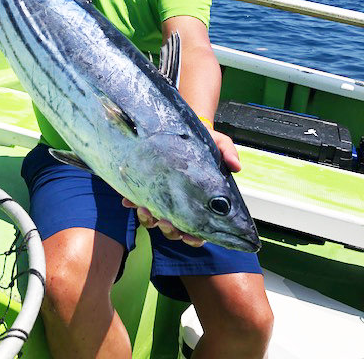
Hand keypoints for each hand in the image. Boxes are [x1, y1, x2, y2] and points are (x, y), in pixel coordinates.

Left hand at [121, 130, 239, 246]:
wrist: (186, 128)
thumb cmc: (206, 142)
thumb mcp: (221, 145)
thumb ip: (229, 154)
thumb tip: (237, 166)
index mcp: (202, 204)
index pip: (199, 231)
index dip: (194, 238)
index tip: (190, 235)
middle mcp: (181, 205)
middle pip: (174, 230)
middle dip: (169, 230)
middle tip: (166, 221)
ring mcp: (163, 198)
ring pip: (154, 220)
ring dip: (148, 219)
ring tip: (145, 209)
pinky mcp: (148, 186)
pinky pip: (137, 198)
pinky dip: (131, 201)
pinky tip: (128, 200)